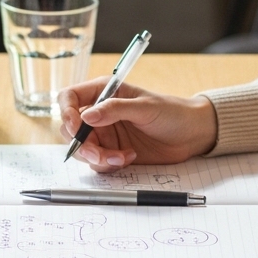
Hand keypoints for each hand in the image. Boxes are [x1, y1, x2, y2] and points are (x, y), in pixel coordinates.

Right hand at [56, 78, 217, 171]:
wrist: (191, 134)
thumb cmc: (171, 112)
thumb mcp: (144, 107)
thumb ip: (114, 109)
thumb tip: (86, 116)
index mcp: (103, 92)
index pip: (69, 98)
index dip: (66, 112)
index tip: (75, 127)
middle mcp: (99, 113)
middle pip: (70, 129)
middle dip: (81, 144)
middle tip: (98, 153)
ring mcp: (105, 134)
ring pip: (83, 149)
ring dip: (98, 157)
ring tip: (121, 157)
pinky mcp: (112, 152)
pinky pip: (98, 163)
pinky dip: (109, 164)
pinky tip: (129, 157)